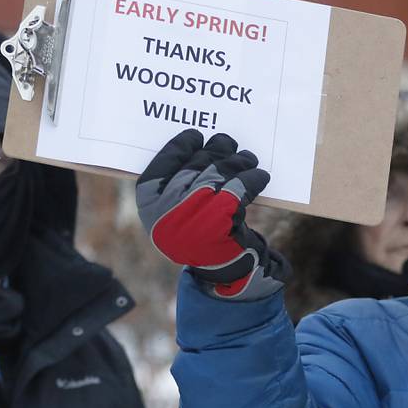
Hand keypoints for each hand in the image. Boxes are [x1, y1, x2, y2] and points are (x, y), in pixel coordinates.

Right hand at [136, 129, 289, 298]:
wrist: (221, 271)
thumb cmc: (198, 235)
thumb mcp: (175, 213)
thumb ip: (176, 184)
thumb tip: (197, 145)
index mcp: (148, 204)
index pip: (163, 162)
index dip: (181, 146)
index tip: (196, 136)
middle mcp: (166, 207)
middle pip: (196, 164)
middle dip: (217, 150)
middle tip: (229, 143)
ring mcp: (192, 212)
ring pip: (221, 172)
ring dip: (238, 160)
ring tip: (248, 158)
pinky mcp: (222, 219)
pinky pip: (241, 186)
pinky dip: (253, 178)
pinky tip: (259, 175)